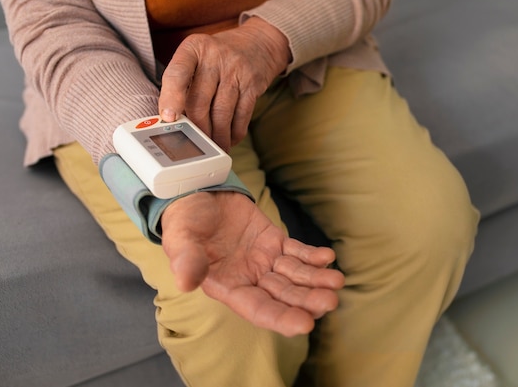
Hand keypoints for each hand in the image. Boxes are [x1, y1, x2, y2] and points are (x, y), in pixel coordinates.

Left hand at [158, 17, 290, 151]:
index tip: (168, 118)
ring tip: (213, 146)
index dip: (171, 98)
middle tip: (195, 143)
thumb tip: (174, 122)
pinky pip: (242, 116)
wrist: (258, 43)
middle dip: (197, 128)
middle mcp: (214, 57)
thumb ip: (183, 83)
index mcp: (193, 48)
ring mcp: (236, 70)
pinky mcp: (253, 84)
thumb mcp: (197, 57)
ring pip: (221, 114)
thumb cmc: (217, 57)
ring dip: (217, 136)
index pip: (177, 74)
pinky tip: (229, 139)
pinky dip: (234, 133)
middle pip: (200, 102)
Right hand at [161, 191, 344, 336]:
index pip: (257, 309)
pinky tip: (328, 257)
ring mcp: (264, 261)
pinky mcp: (275, 242)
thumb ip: (185, 259)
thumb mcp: (180, 238)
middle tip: (330, 301)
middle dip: (307, 300)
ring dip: (316, 280)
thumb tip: (186, 283)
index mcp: (227, 287)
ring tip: (337, 280)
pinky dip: (312, 257)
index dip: (280, 318)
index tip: (305, 325)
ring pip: (294, 276)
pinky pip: (297, 252)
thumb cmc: (185, 220)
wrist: (197, 193)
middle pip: (283, 296)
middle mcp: (249, 279)